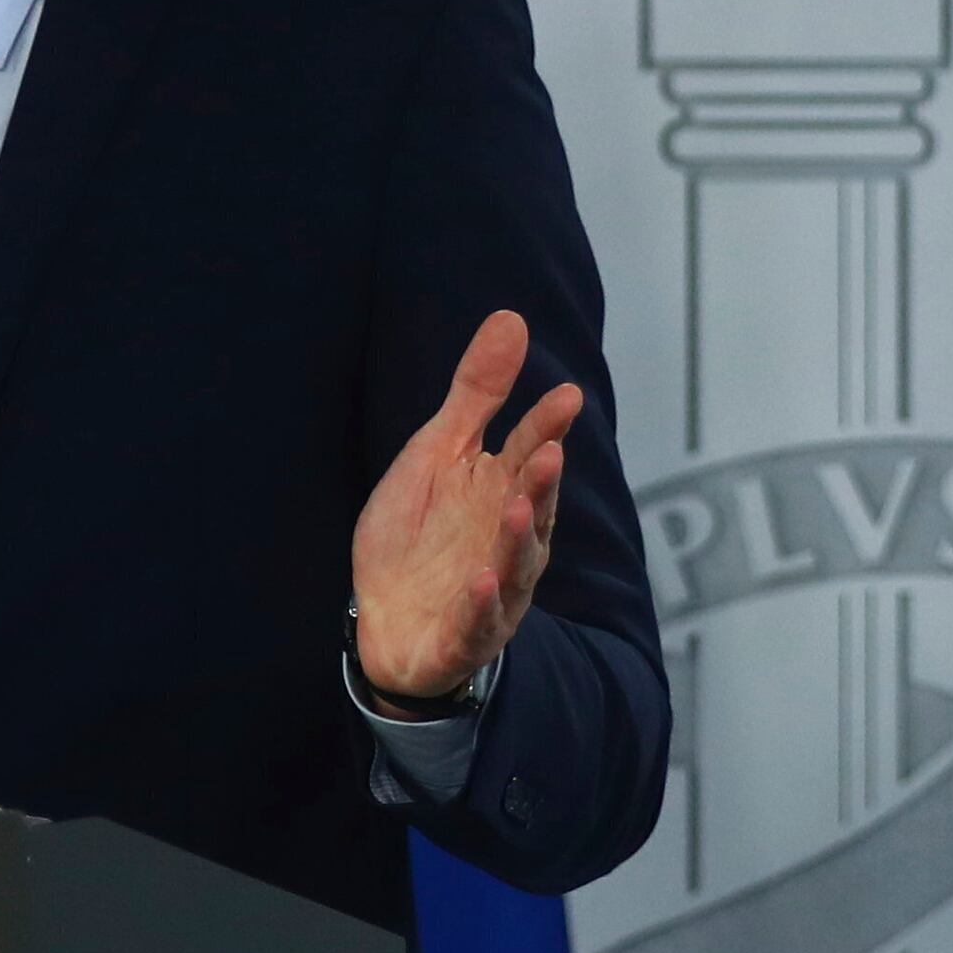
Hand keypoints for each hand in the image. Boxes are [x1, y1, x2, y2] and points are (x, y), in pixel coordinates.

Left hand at [349, 309, 580, 705]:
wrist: (386, 623)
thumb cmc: (418, 533)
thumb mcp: (437, 453)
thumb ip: (477, 393)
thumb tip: (511, 318)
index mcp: (501, 490)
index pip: (530, 451)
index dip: (546, 427)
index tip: (566, 396)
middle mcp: (509, 539)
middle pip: (532, 507)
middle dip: (541, 483)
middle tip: (550, 453)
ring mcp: (493, 589)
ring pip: (515, 564)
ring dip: (518, 539)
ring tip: (517, 509)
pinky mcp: (466, 633)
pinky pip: (477, 620)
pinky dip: (480, 604)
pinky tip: (478, 582)